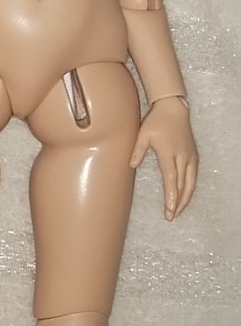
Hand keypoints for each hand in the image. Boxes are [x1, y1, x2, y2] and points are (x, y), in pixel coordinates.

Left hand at [130, 97, 197, 219]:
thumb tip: (131, 165)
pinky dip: (190, 189)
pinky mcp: (194, 156)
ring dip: (185, 199)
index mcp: (169, 154)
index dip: (171, 196)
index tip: (169, 210)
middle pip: (182, 186)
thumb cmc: (156, 121)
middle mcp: (182, 157)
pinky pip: (193, 177)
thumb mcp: (142, 134)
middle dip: (177, 203)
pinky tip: (185, 197)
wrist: (173, 109)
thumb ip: (137, 151)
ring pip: (190, 183)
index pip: (171, 180)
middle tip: (170, 216)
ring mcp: (190, 157)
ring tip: (177, 211)